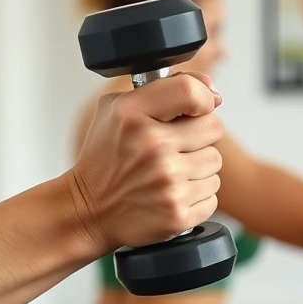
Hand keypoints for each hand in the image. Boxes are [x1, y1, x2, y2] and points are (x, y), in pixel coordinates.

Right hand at [67, 73, 223, 250]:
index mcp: (132, 116)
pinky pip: (211, 196)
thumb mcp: (117, 109)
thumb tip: (213, 93)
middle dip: (198, 135)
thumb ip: (163, 89)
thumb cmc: (105, 158)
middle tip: (175, 146)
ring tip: (169, 172)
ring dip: (198, 167)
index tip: (197, 109)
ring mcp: (166, 184)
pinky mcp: (177, 214)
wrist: (88, 210)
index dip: (202, 99)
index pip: (191, 92)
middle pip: (213, 128)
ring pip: (214, 163)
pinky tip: (170, 193)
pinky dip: (195, 196)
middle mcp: (151, 148)